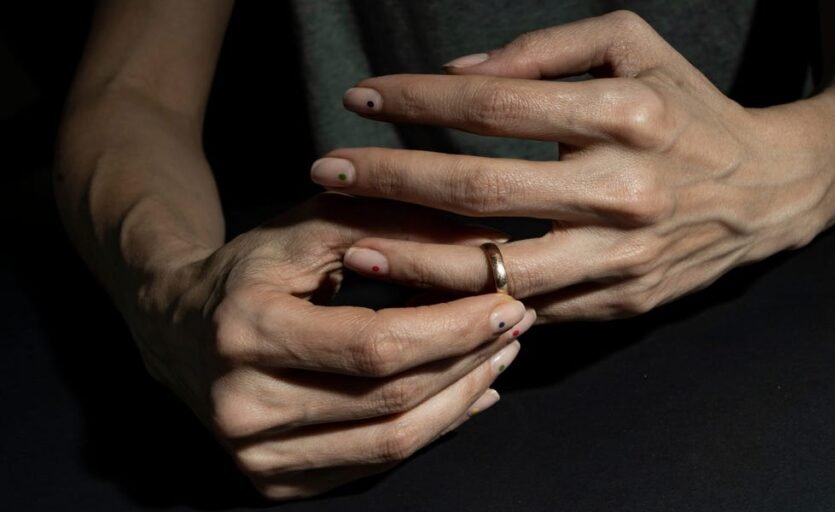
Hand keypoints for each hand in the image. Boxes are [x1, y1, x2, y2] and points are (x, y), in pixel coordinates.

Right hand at [124, 194, 533, 499]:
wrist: (174, 326)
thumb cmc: (252, 270)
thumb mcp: (310, 229)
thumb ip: (392, 227)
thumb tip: (487, 246)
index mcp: (246, 333)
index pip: (375, 346)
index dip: (452, 329)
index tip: (507, 302)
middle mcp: (242, 406)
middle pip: (390, 401)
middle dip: (468, 362)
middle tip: (517, 325)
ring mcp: (255, 456)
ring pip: (391, 443)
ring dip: (461, 399)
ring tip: (500, 357)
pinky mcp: (272, 481)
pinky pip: (373, 465)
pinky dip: (432, 430)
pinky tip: (465, 395)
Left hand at [310, 11, 834, 321]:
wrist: (770, 193)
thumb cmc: (689, 109)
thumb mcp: (635, 46)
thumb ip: (545, 49)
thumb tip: (458, 74)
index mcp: (628, 116)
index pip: (497, 108)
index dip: (418, 100)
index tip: (360, 99)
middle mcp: (625, 192)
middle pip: (483, 192)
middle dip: (392, 181)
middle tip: (326, 171)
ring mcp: (622, 259)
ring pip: (496, 270)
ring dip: (413, 259)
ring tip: (351, 242)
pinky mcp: (620, 305)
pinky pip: (527, 308)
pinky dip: (467, 300)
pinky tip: (418, 287)